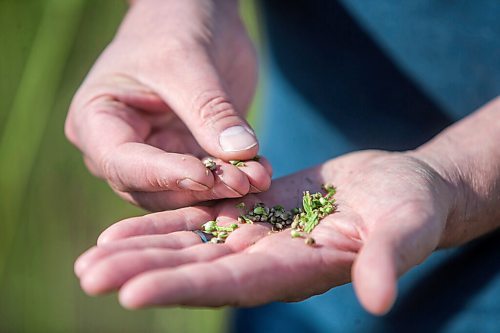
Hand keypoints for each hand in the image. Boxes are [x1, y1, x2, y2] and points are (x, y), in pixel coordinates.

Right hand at [65, 0, 270, 210]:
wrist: (196, 11)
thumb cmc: (175, 22)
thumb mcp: (188, 59)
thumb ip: (211, 109)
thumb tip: (241, 153)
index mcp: (97, 119)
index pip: (121, 162)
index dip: (162, 175)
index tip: (204, 176)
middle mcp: (121, 146)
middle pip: (151, 188)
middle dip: (198, 190)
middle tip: (243, 183)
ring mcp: (155, 154)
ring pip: (182, 192)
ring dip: (221, 191)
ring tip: (258, 178)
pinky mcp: (188, 154)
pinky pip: (208, 180)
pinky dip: (234, 179)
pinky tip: (261, 172)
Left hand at [75, 150, 458, 314]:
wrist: (397, 187)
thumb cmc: (410, 207)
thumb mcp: (406, 226)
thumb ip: (388, 258)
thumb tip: (381, 298)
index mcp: (297, 269)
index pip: (233, 284)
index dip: (184, 288)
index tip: (132, 294)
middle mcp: (266, 260)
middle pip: (196, 269)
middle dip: (143, 272)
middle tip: (87, 274)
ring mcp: (254, 236)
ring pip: (188, 245)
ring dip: (140, 250)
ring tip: (90, 256)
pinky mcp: (249, 211)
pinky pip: (198, 217)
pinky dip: (161, 222)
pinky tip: (121, 228)